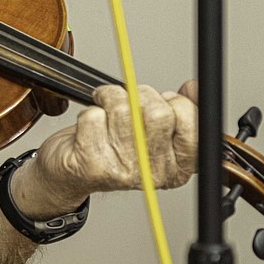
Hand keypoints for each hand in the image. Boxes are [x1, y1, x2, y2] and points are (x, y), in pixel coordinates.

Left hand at [11, 81, 197, 217]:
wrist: (69, 175)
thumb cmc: (112, 150)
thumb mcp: (154, 134)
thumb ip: (178, 112)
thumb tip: (193, 88)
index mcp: (176, 168)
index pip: (194, 125)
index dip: (177, 104)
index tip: (163, 102)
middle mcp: (153, 174)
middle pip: (159, 113)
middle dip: (141, 96)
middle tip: (129, 103)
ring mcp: (122, 170)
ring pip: (124, 109)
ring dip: (111, 98)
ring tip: (106, 109)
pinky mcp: (92, 164)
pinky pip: (94, 116)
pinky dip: (89, 111)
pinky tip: (89, 125)